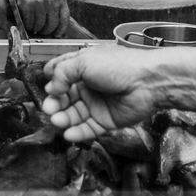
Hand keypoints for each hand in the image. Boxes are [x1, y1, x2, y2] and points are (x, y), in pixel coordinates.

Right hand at [9, 0, 69, 36]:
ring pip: (40, 25)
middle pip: (52, 25)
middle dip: (47, 31)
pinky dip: (28, 24)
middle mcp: (51, 1)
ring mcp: (39, 3)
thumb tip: (56, 20)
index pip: (64, 19)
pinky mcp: (27, 4)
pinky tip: (28, 23)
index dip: (61, 29)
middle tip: (43, 31)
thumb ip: (56, 3)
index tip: (58, 34)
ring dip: (36, 28)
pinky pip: (29, 21)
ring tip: (34, 27)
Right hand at [41, 47, 161, 141]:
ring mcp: (97, 104)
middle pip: (65, 98)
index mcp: (83, 67)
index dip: (52, 83)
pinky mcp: (105, 120)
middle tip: (49, 109)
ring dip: (63, 119)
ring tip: (58, 121)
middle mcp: (88, 86)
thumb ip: (62, 73)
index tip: (47, 89)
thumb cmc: (120, 66)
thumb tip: (51, 88)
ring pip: (74, 115)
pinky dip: (77, 132)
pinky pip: (87, 129)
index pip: (61, 76)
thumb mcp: (84, 61)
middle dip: (55, 104)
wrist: (148, 82)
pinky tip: (68, 133)